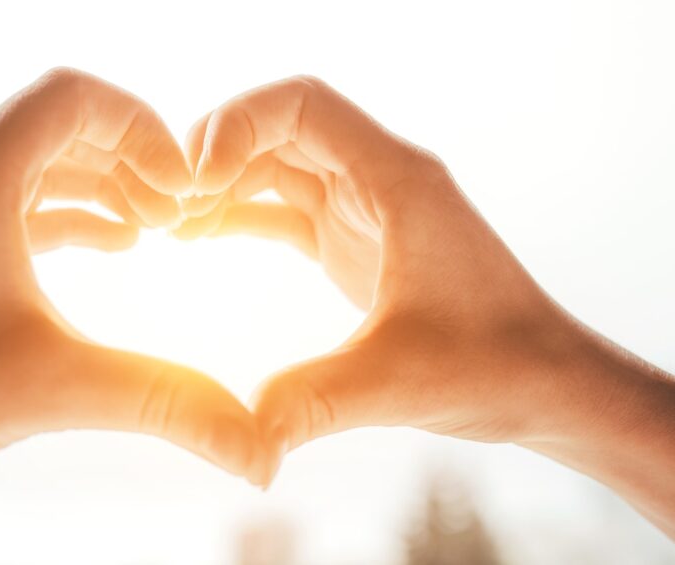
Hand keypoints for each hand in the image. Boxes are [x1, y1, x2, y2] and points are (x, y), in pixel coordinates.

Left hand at [0, 68, 263, 564]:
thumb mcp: (61, 388)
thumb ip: (170, 405)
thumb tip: (263, 454)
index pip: (74, 96)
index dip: (146, 128)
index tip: (187, 186)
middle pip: (57, 124)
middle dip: (130, 160)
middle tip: (179, 210)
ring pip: (31, 164)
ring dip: (99, 186)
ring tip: (155, 228)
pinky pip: (9, 205)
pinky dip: (64, 216)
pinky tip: (109, 251)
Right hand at [185, 76, 674, 534]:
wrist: (544, 383)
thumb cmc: (495, 366)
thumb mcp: (397, 382)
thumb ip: (314, 401)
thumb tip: (244, 440)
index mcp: (397, 180)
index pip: (303, 105)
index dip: (237, 124)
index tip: (191, 178)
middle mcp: (381, 179)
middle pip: (281, 126)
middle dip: (217, 151)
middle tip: (164, 203)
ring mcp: (366, 209)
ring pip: (279, 164)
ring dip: (224, 181)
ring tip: (172, 222)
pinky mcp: (355, 242)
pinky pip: (286, 205)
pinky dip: (241, 212)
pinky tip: (200, 236)